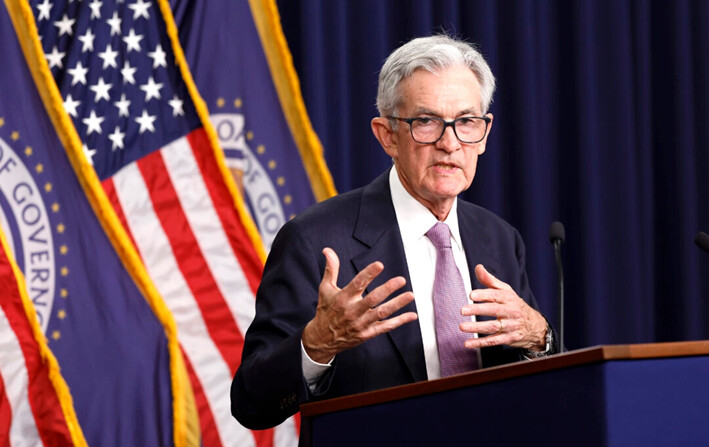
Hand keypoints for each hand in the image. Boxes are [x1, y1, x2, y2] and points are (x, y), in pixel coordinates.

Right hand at [302, 247, 417, 362]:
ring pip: (382, 313)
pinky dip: (399, 322)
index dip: (368, 274)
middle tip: (401, 280)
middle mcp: (352, 311)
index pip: (357, 284)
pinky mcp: (367, 334)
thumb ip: (331, 269)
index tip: (379, 265)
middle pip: (373, 299)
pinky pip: (385, 327)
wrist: (322, 339)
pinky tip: (412, 315)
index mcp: (342, 298)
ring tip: (410, 295)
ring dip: (397, 304)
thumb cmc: (325, 311)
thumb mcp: (325, 289)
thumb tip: (328, 250)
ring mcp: (361, 323)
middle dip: (388, 289)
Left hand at [459, 264, 546, 350]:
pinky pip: (493, 341)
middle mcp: (510, 312)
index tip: (471, 295)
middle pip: (494, 310)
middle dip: (478, 310)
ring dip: (476, 328)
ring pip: (492, 327)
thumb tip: (478, 267)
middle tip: (463, 310)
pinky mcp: (508, 339)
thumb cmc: (514, 305)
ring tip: (462, 326)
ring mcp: (510, 326)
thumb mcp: (506, 291)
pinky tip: (468, 343)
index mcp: (508, 298)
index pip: (496, 295)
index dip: (483, 295)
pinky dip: (480, 343)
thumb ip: (490, 280)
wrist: (534, 325)